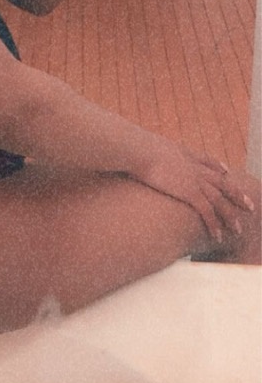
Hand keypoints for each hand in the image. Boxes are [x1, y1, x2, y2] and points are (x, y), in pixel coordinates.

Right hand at [132, 138, 253, 243]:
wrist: (138, 149)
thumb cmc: (134, 148)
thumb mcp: (145, 146)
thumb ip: (147, 151)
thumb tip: (135, 153)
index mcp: (184, 154)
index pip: (206, 161)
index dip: (217, 167)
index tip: (225, 172)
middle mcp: (193, 167)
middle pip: (221, 182)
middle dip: (236, 194)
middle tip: (248, 204)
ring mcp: (194, 180)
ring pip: (220, 200)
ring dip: (230, 216)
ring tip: (238, 229)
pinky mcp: (189, 192)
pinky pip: (208, 212)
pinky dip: (215, 224)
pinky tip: (218, 236)